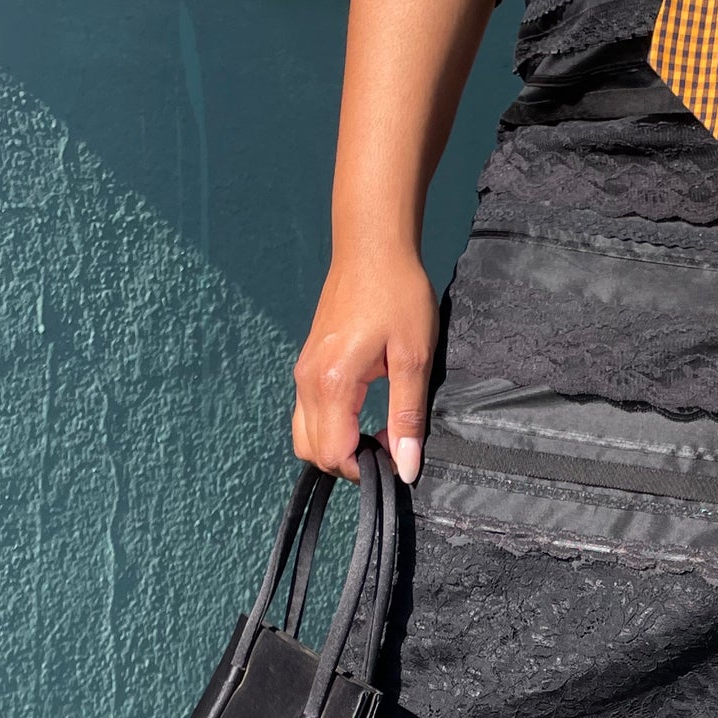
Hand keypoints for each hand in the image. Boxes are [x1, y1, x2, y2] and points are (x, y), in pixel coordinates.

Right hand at [291, 239, 437, 482]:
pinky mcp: (307, 365)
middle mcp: (307, 382)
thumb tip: (406, 466)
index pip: (332, 454)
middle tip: (389, 448)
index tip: (396, 457)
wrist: (372, 248)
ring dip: (338, 446)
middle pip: (312, 452)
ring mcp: (303, 373)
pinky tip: (364, 414)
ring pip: (305, 436)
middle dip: (349, 463)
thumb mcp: (414, 358)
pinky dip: (331, 427)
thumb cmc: (398, 294)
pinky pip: (308, 414)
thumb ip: (407, 417)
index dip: (365, 469)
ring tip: (378, 434)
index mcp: (331, 382)